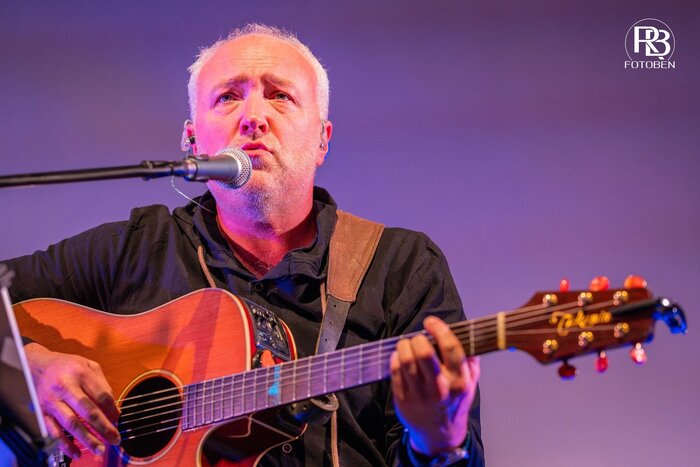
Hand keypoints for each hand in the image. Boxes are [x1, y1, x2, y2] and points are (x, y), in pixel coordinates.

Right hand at [25, 343, 120, 458]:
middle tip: (114, 439)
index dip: (112, 410)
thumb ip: (102, 384)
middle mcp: (65, 387)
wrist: (37, 366)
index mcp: (80, 374)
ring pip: (71, 424)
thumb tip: (113, 407)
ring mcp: (52, 401)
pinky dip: (64, 444)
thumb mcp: (89, 365)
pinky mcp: (42, 412)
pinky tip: (75, 452)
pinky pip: (53, 431)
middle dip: (103, 427)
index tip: (119, 420)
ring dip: (87, 439)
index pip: (101, 395)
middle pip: (88, 411)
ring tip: (99, 448)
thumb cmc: (66, 366)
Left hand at [390, 316, 479, 455]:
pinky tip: (400, 357)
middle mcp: (440, 387)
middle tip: (418, 338)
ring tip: (407, 345)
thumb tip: (470, 338)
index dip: (440, 330)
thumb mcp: (470, 385)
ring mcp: (420, 394)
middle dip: (418, 339)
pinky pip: (395, 370)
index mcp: (459, 381)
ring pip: (406, 359)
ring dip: (404, 346)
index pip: (451, 348)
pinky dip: (395, 358)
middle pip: (424, 352)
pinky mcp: (403, 398)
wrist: (439, 435)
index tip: (432, 322)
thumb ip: (471, 362)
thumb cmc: (453, 404)